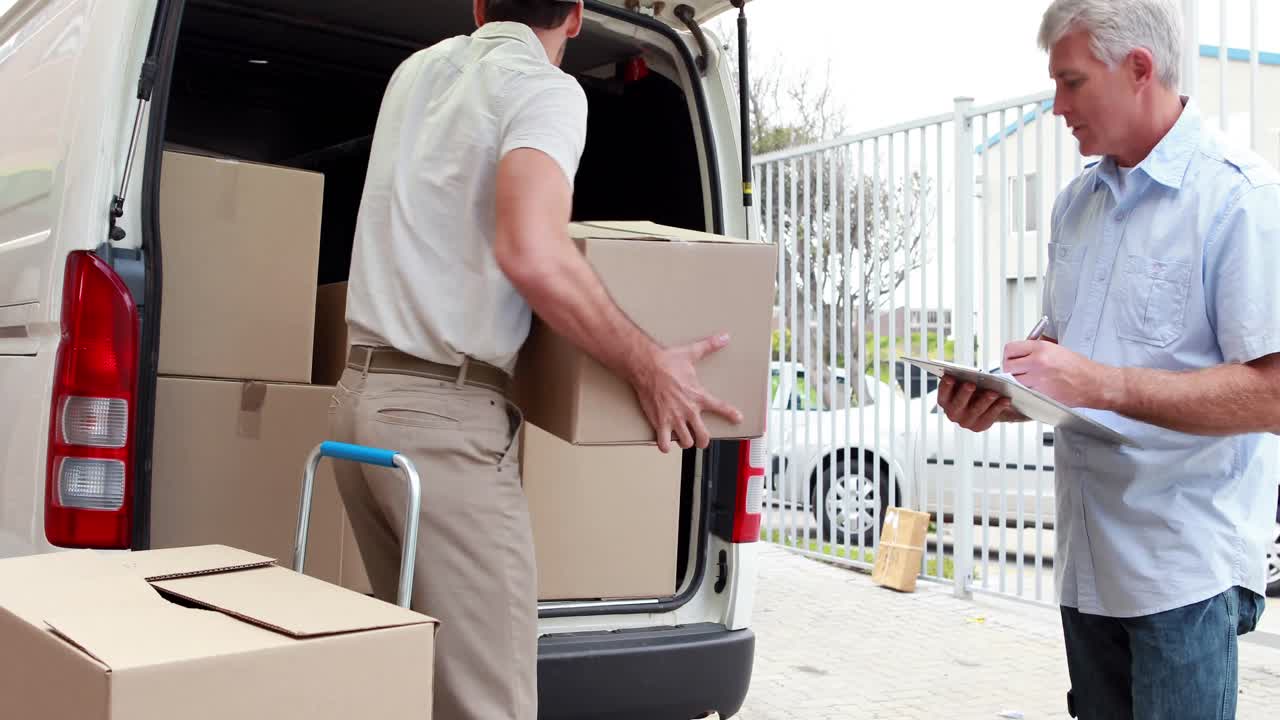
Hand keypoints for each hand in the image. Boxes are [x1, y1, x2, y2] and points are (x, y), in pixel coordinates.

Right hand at [631, 332, 743, 452]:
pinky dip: (665, 446)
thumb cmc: (667, 361)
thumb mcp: (691, 353)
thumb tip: (724, 337)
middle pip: (703, 436)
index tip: (738, 418)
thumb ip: (709, 346)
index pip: (721, 407)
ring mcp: (674, 418)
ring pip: (686, 442)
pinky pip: (664, 443)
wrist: (646, 365)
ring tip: (683, 438)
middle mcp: (689, 410)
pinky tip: (665, 443)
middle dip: (703, 440)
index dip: (731, 414)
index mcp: (698, 395)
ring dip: (685, 442)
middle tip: (700, 438)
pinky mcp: (659, 422)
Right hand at [937, 376, 1012, 431]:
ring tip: (994, 392)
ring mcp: (965, 422)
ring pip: (975, 410)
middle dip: (964, 393)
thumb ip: (965, 380)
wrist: (980, 405)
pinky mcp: (978, 427)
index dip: (945, 386)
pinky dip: (998, 408)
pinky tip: (1006, 400)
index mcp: (945, 401)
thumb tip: (976, 375)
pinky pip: (989, 417)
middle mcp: (952, 414)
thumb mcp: (965, 384)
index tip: (950, 377)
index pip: (943, 393)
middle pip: (958, 403)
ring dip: (985, 400)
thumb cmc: (971, 390)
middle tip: (971, 384)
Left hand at [1003, 340, 1112, 407]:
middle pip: (1007, 366)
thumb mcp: (1055, 348)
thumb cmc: (1078, 367)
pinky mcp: (1041, 393)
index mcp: (1040, 348)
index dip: (1008, 355)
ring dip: (1018, 382)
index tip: (1012, 359)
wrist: (1093, 382)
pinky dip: (1027, 391)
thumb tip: (1018, 353)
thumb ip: (1034, 349)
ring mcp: (1038, 379)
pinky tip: (1036, 388)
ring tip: (1029, 380)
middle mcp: (1037, 362)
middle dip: (1010, 370)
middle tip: (1016, 372)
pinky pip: (1025, 392)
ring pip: (1014, 381)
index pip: (1010, 349)